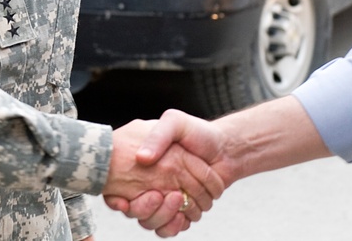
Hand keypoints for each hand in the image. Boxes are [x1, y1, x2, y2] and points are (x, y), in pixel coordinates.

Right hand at [102, 118, 224, 231]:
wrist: (225, 148)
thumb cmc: (198, 133)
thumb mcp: (175, 122)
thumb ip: (158, 135)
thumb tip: (142, 158)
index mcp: (146, 166)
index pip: (126, 188)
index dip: (134, 196)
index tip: (150, 192)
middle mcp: (152, 183)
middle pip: (138, 210)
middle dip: (150, 208)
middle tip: (162, 196)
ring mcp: (165, 199)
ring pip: (152, 222)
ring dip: (164, 217)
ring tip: (179, 202)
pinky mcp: (179, 211)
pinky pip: (168, 228)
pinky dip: (174, 226)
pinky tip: (182, 217)